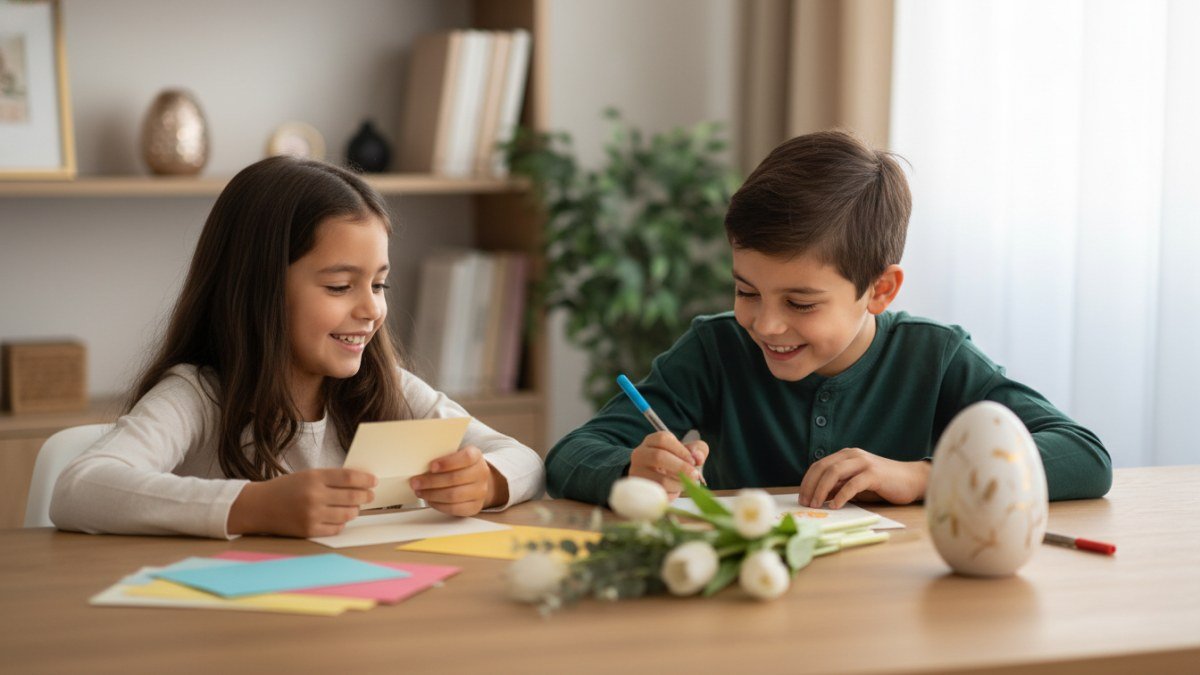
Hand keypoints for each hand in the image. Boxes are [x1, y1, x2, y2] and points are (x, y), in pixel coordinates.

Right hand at [227, 468, 376, 537]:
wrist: (259, 506)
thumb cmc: (286, 489)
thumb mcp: (308, 475)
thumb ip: (332, 478)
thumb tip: (361, 482)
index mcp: (314, 477)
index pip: (349, 477)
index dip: (366, 479)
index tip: (373, 481)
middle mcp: (314, 496)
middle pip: (353, 496)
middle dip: (366, 496)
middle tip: (369, 495)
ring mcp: (312, 515)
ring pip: (347, 514)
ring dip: (354, 510)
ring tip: (353, 507)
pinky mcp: (309, 531)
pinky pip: (337, 528)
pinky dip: (341, 523)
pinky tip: (339, 518)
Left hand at [410, 445, 506, 516]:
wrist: (475, 481)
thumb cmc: (459, 466)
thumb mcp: (454, 455)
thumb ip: (442, 457)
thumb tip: (420, 464)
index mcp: (476, 456)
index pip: (466, 458)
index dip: (447, 462)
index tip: (431, 466)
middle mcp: (481, 474)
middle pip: (455, 478)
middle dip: (431, 481)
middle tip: (415, 482)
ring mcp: (480, 492)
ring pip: (453, 495)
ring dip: (432, 494)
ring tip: (419, 491)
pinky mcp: (474, 507)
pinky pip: (454, 508)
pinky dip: (438, 505)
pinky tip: (430, 500)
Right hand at [628, 431, 708, 498]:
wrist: (655, 479)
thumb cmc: (673, 463)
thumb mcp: (686, 453)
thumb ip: (697, 450)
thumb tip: (698, 457)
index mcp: (652, 441)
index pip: (663, 439)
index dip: (681, 451)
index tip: (693, 461)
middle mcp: (640, 454)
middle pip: (658, 457)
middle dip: (681, 467)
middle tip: (695, 475)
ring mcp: (637, 473)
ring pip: (660, 480)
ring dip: (679, 484)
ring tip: (686, 485)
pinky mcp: (641, 490)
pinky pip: (659, 494)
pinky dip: (672, 494)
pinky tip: (675, 491)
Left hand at [797, 448, 929, 508]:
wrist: (912, 480)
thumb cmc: (883, 484)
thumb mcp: (856, 483)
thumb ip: (839, 485)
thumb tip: (818, 496)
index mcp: (846, 455)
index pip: (819, 465)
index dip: (807, 480)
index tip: (801, 497)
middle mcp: (853, 455)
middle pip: (823, 467)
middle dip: (811, 485)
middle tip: (805, 503)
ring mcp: (864, 463)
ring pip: (835, 472)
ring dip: (822, 489)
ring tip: (816, 505)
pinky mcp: (875, 474)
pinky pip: (853, 484)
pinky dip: (842, 495)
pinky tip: (836, 505)